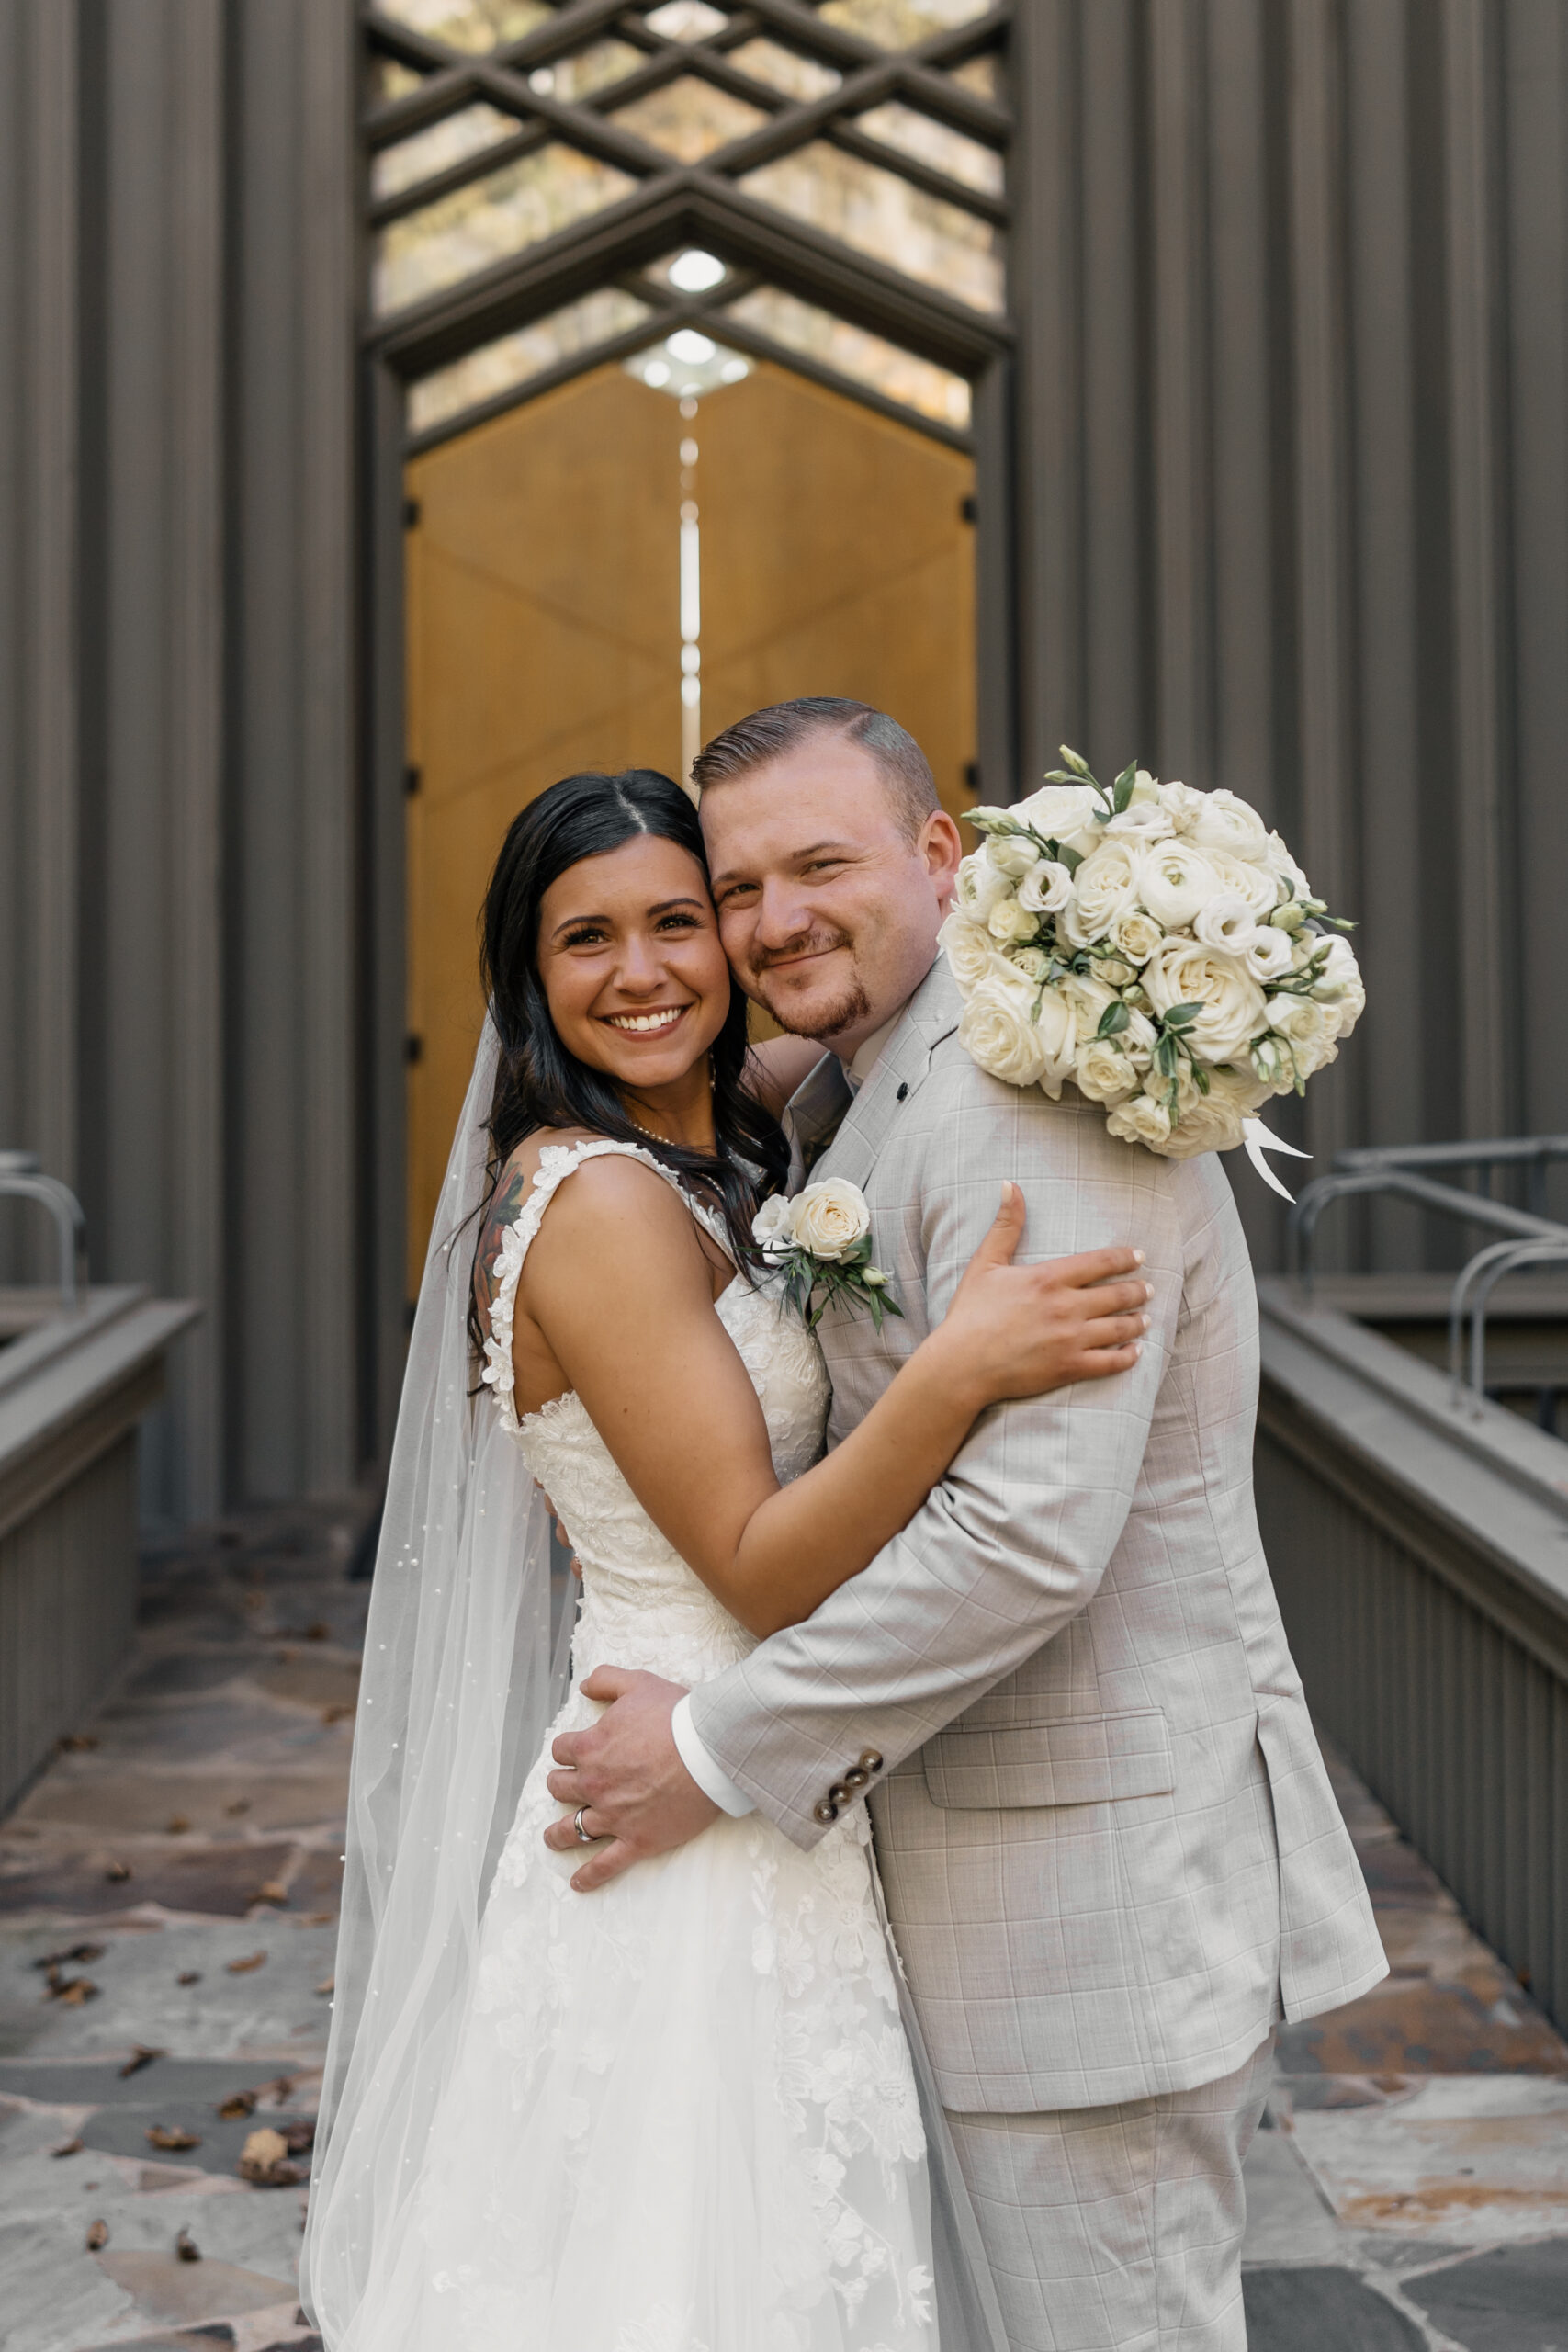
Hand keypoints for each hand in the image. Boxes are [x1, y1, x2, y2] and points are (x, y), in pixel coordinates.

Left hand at [543, 1666, 718, 1890]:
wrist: (710, 1750)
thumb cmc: (676, 1715)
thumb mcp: (638, 1683)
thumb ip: (606, 1680)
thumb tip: (585, 1686)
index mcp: (590, 1747)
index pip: (561, 1751)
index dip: (567, 1749)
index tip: (574, 1752)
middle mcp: (595, 1784)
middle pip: (560, 1789)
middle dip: (561, 1786)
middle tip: (567, 1788)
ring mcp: (614, 1816)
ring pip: (572, 1829)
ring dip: (559, 1834)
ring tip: (553, 1839)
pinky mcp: (637, 1840)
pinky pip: (605, 1865)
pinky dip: (589, 1876)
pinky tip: (578, 1883)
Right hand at [942, 1186, 1151, 1405]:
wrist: (962, 1364)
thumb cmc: (970, 1313)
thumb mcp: (986, 1263)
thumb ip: (1006, 1225)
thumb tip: (1010, 1185)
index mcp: (1049, 1278)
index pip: (1101, 1262)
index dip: (1125, 1258)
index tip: (1139, 1257)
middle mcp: (1066, 1307)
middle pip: (1117, 1295)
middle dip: (1138, 1291)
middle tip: (1148, 1289)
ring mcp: (1071, 1339)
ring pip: (1119, 1328)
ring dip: (1137, 1321)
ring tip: (1146, 1318)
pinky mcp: (1069, 1367)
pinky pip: (1110, 1362)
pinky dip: (1128, 1356)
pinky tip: (1135, 1352)